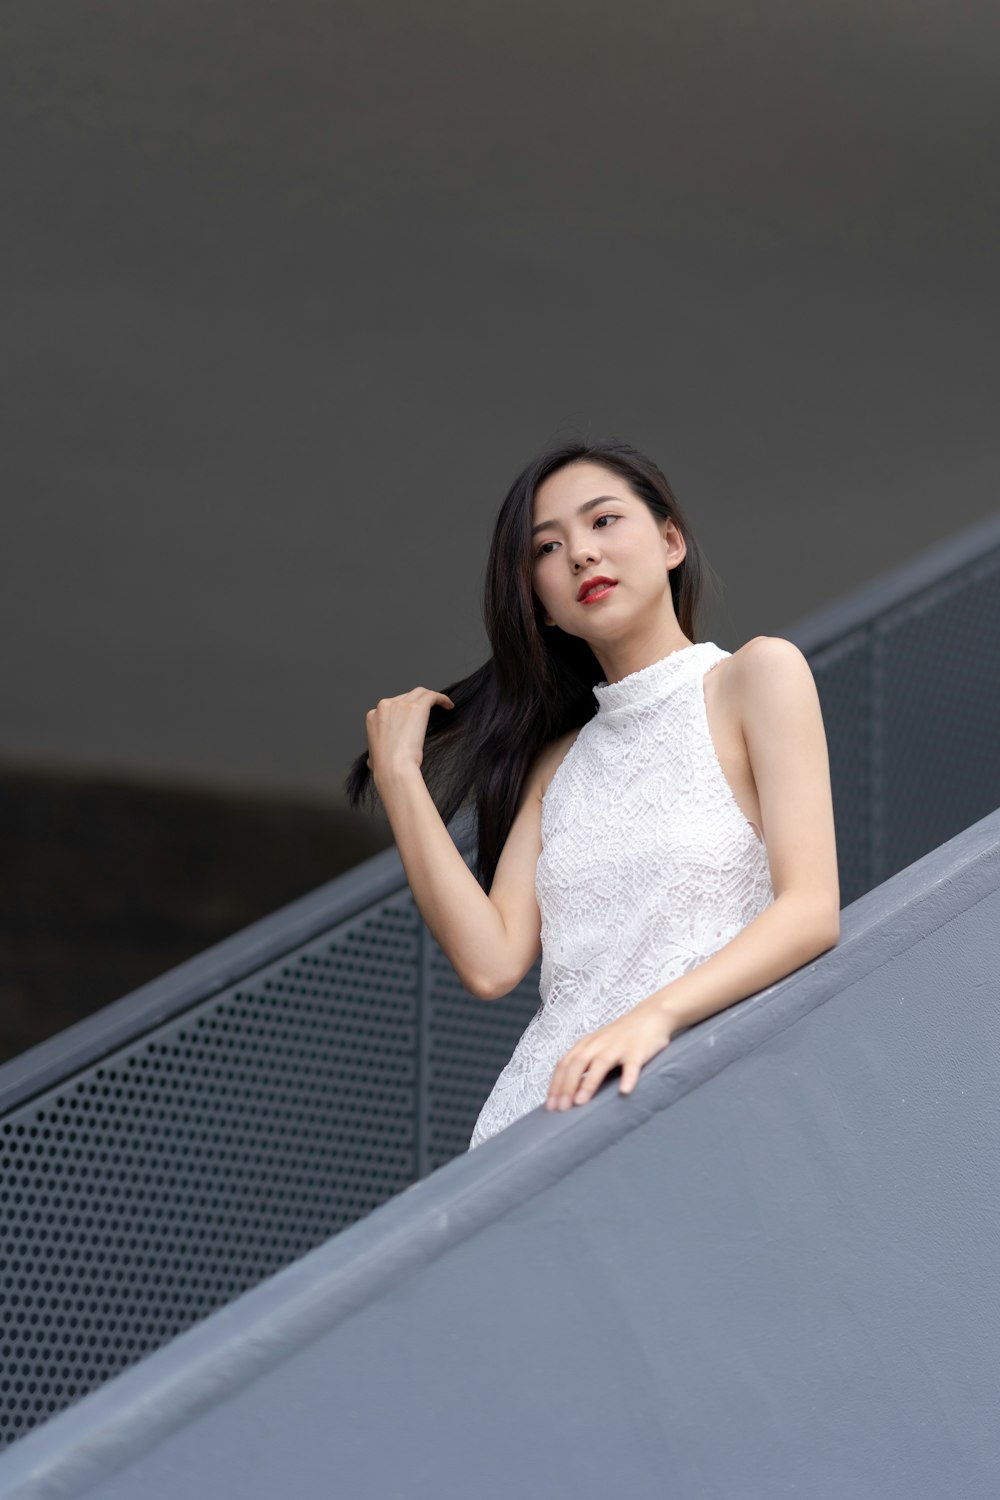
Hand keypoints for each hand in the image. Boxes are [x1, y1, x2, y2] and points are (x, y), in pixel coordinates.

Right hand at [365, 686, 453, 781]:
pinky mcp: (417, 707)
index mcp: (373, 715)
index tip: (413, 719)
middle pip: (406, 696)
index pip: (392, 706)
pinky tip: (448, 705)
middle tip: (427, 713)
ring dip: (429, 697)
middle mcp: (385, 706)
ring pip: (419, 693)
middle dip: (416, 703)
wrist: (393, 767)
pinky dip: (441, 698)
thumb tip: (374, 759)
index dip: (404, 711)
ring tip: (441, 705)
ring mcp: (401, 704)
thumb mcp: (372, 757)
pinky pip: (432, 696)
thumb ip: (375, 751)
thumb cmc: (385, 766)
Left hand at [545, 996, 676, 1111]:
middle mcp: (599, 1044)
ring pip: (600, 1064)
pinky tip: (625, 1091)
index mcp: (587, 1044)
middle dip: (566, 1086)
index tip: (549, 1105)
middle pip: (578, 1064)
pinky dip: (628, 1077)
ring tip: (581, 1102)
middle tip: (560, 1108)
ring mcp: (618, 1046)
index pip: (565, 1064)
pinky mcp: (638, 1050)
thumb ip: (585, 1065)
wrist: (651, 1015)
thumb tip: (570, 1093)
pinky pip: (633, 1064)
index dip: (555, 1084)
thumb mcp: (599, 1047)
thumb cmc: (621, 1037)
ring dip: (589, 1083)